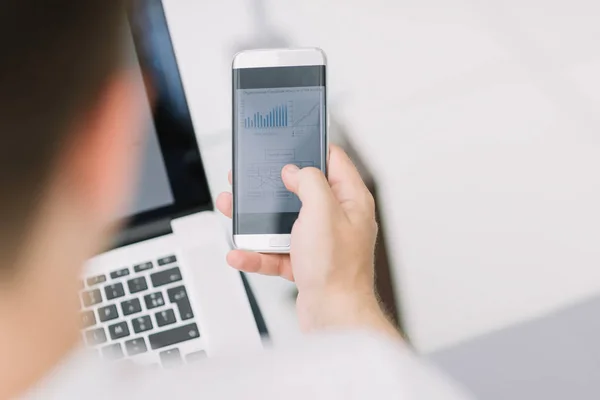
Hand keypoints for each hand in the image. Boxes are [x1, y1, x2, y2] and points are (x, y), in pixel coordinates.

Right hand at [216, 145, 398, 336]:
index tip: (291, 141)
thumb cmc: (337, 269)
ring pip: (285, 222)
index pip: (334, 161)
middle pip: (302, 192)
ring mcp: (322, 242)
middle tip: (251, 178)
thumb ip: (309, 182)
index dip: (311, 148)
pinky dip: (258, 253)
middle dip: (273, 186)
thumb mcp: (322, 211)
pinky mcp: (307, 263)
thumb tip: (295, 171)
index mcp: (351, 201)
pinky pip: (277, 252)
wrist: (334, 318)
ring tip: (233, 211)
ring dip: (258, 220)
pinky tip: (240, 253)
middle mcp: (338, 219)